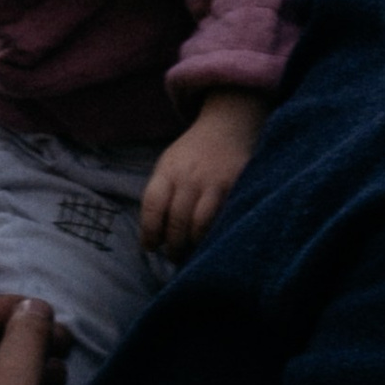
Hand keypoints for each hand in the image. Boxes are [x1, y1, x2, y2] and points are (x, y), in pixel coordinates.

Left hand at [139, 90, 267, 261]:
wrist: (227, 127)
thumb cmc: (193, 154)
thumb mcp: (169, 164)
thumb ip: (161, 193)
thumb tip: (153, 235)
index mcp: (168, 170)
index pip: (152, 205)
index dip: (149, 231)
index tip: (150, 247)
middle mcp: (189, 176)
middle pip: (176, 219)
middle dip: (172, 245)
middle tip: (173, 257)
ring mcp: (213, 182)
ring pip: (199, 224)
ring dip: (192, 246)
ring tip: (191, 255)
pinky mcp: (235, 186)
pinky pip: (222, 218)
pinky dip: (214, 235)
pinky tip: (210, 242)